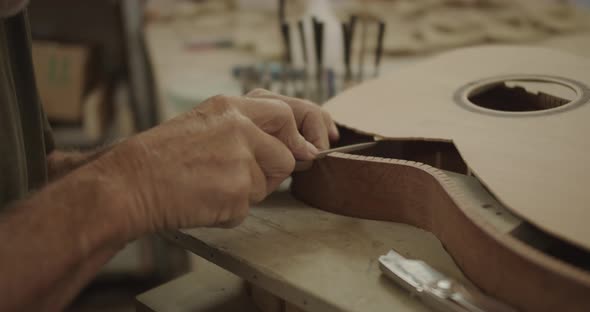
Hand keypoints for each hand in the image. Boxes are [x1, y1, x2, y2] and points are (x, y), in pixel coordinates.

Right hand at [91, 90, 337, 235]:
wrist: (128, 183)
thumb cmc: (160, 156)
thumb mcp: (203, 124)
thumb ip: (248, 128)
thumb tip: (299, 150)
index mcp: (229, 106)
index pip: (287, 110)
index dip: (311, 126)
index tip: (323, 141)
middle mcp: (239, 128)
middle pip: (287, 152)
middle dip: (276, 167)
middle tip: (247, 175)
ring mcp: (240, 161)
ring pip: (267, 184)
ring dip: (246, 191)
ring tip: (208, 185)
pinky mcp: (237, 193)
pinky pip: (247, 208)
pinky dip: (228, 211)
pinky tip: (201, 200)